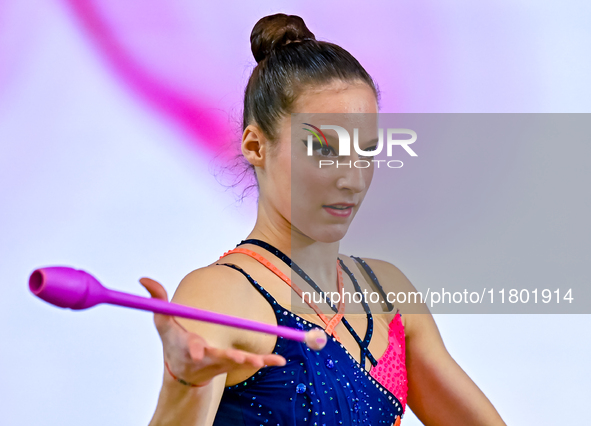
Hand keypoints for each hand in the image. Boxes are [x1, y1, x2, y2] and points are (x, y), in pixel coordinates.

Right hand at [139, 277, 285, 386]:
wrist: (184, 369)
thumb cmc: (173, 341)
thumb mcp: (163, 321)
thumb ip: (157, 299)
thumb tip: (143, 278)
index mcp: (188, 346)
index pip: (190, 347)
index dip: (193, 348)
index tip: (196, 350)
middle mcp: (206, 357)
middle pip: (218, 357)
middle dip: (227, 358)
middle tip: (238, 358)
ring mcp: (221, 361)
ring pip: (237, 362)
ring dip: (250, 361)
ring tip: (262, 361)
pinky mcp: (233, 363)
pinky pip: (252, 362)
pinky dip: (266, 361)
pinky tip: (280, 361)